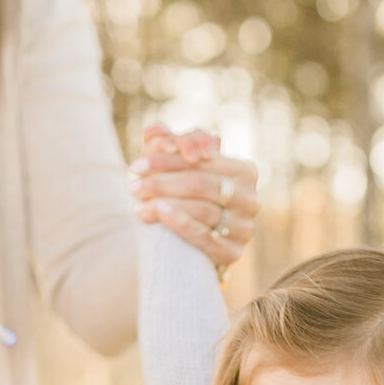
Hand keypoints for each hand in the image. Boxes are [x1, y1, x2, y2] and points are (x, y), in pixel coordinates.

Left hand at [130, 126, 260, 272]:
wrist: (195, 243)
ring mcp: (245, 227)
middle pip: (201, 184)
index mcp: (243, 171)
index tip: (137, 165)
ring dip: (165, 203)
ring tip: (138, 202)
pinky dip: (178, 223)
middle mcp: (250, 198)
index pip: (202, 161)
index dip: (168, 160)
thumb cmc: (188, 197)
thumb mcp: (182, 169)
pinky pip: (204, 237)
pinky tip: (156, 214)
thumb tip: (153, 132)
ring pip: (202, 209)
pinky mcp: (234, 252)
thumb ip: (169, 145)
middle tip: (133, 186)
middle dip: (163, 183)